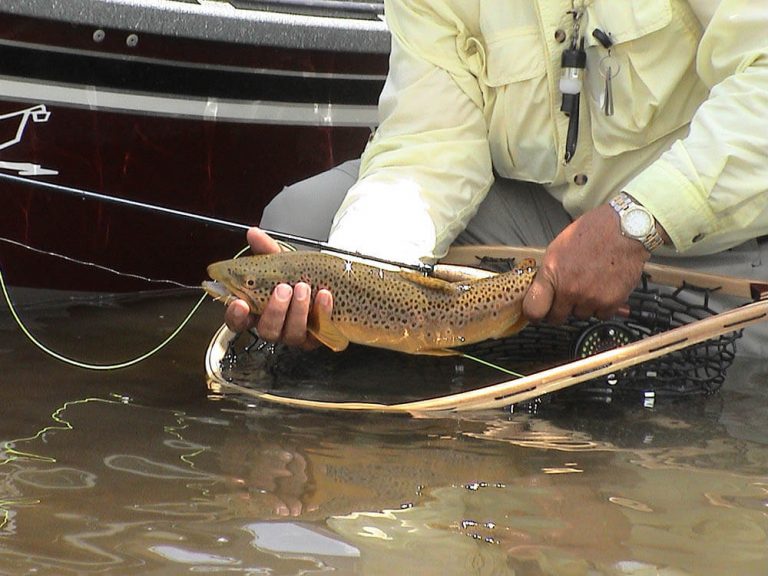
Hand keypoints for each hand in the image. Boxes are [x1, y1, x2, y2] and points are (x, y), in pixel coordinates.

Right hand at [224, 227, 332, 348]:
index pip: (238, 320)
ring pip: (291, 333)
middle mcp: (276, 325)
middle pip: (267, 329)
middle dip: (275, 310)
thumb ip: (266, 249)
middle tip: (283, 289)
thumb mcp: (282, 262)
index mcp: (259, 310)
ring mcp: (296, 333)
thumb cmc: (299, 278)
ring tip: (303, 287)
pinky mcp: (318, 336)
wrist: (330, 286)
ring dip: (297, 310)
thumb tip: (253, 233)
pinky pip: (318, 330)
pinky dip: (322, 310)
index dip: (236, 315)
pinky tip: (324, 295)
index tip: (240, 303)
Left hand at [522, 204, 648, 323]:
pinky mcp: (610, 303)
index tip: (538, 313)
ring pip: (579, 315)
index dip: (534, 314)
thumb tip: (540, 291)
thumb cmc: (591, 233)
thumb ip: (548, 274)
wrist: (625, 229)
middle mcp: (569, 289)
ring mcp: (590, 298)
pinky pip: (600, 315)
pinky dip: (601, 306)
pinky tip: (603, 288)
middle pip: (556, 318)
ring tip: (589, 284)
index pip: (533, 310)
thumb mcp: (558, 248)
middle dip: (559, 310)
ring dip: (582, 305)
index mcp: (551, 273)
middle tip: (566, 297)